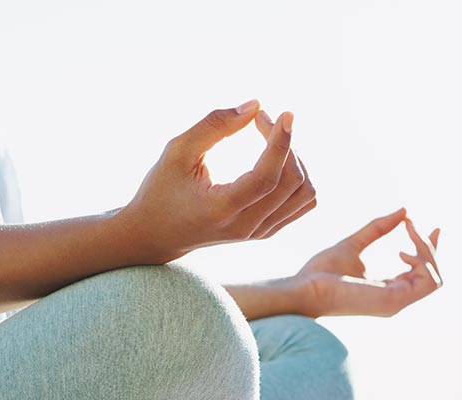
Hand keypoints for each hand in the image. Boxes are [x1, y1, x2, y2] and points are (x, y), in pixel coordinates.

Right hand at [123, 100, 316, 262]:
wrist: (157, 234)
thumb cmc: (162, 188)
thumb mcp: (178, 151)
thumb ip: (214, 125)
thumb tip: (255, 105)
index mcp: (221, 208)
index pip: (267, 177)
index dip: (281, 142)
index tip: (285, 114)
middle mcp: (245, 226)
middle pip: (292, 182)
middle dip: (285, 144)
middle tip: (261, 120)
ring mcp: (258, 233)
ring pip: (304, 195)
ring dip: (296, 160)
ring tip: (270, 141)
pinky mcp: (266, 232)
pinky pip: (302, 204)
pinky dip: (299, 178)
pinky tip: (276, 161)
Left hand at [295, 208, 442, 316]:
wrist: (306, 287)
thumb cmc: (322, 271)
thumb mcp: (354, 243)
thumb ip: (378, 229)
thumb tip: (404, 211)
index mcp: (387, 288)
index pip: (421, 273)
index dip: (431, 249)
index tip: (435, 227)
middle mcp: (395, 298)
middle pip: (433, 274)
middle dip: (429, 246)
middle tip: (411, 225)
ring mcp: (396, 302)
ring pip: (435, 278)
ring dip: (427, 251)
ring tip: (409, 234)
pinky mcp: (395, 301)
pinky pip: (428, 282)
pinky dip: (422, 261)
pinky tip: (403, 250)